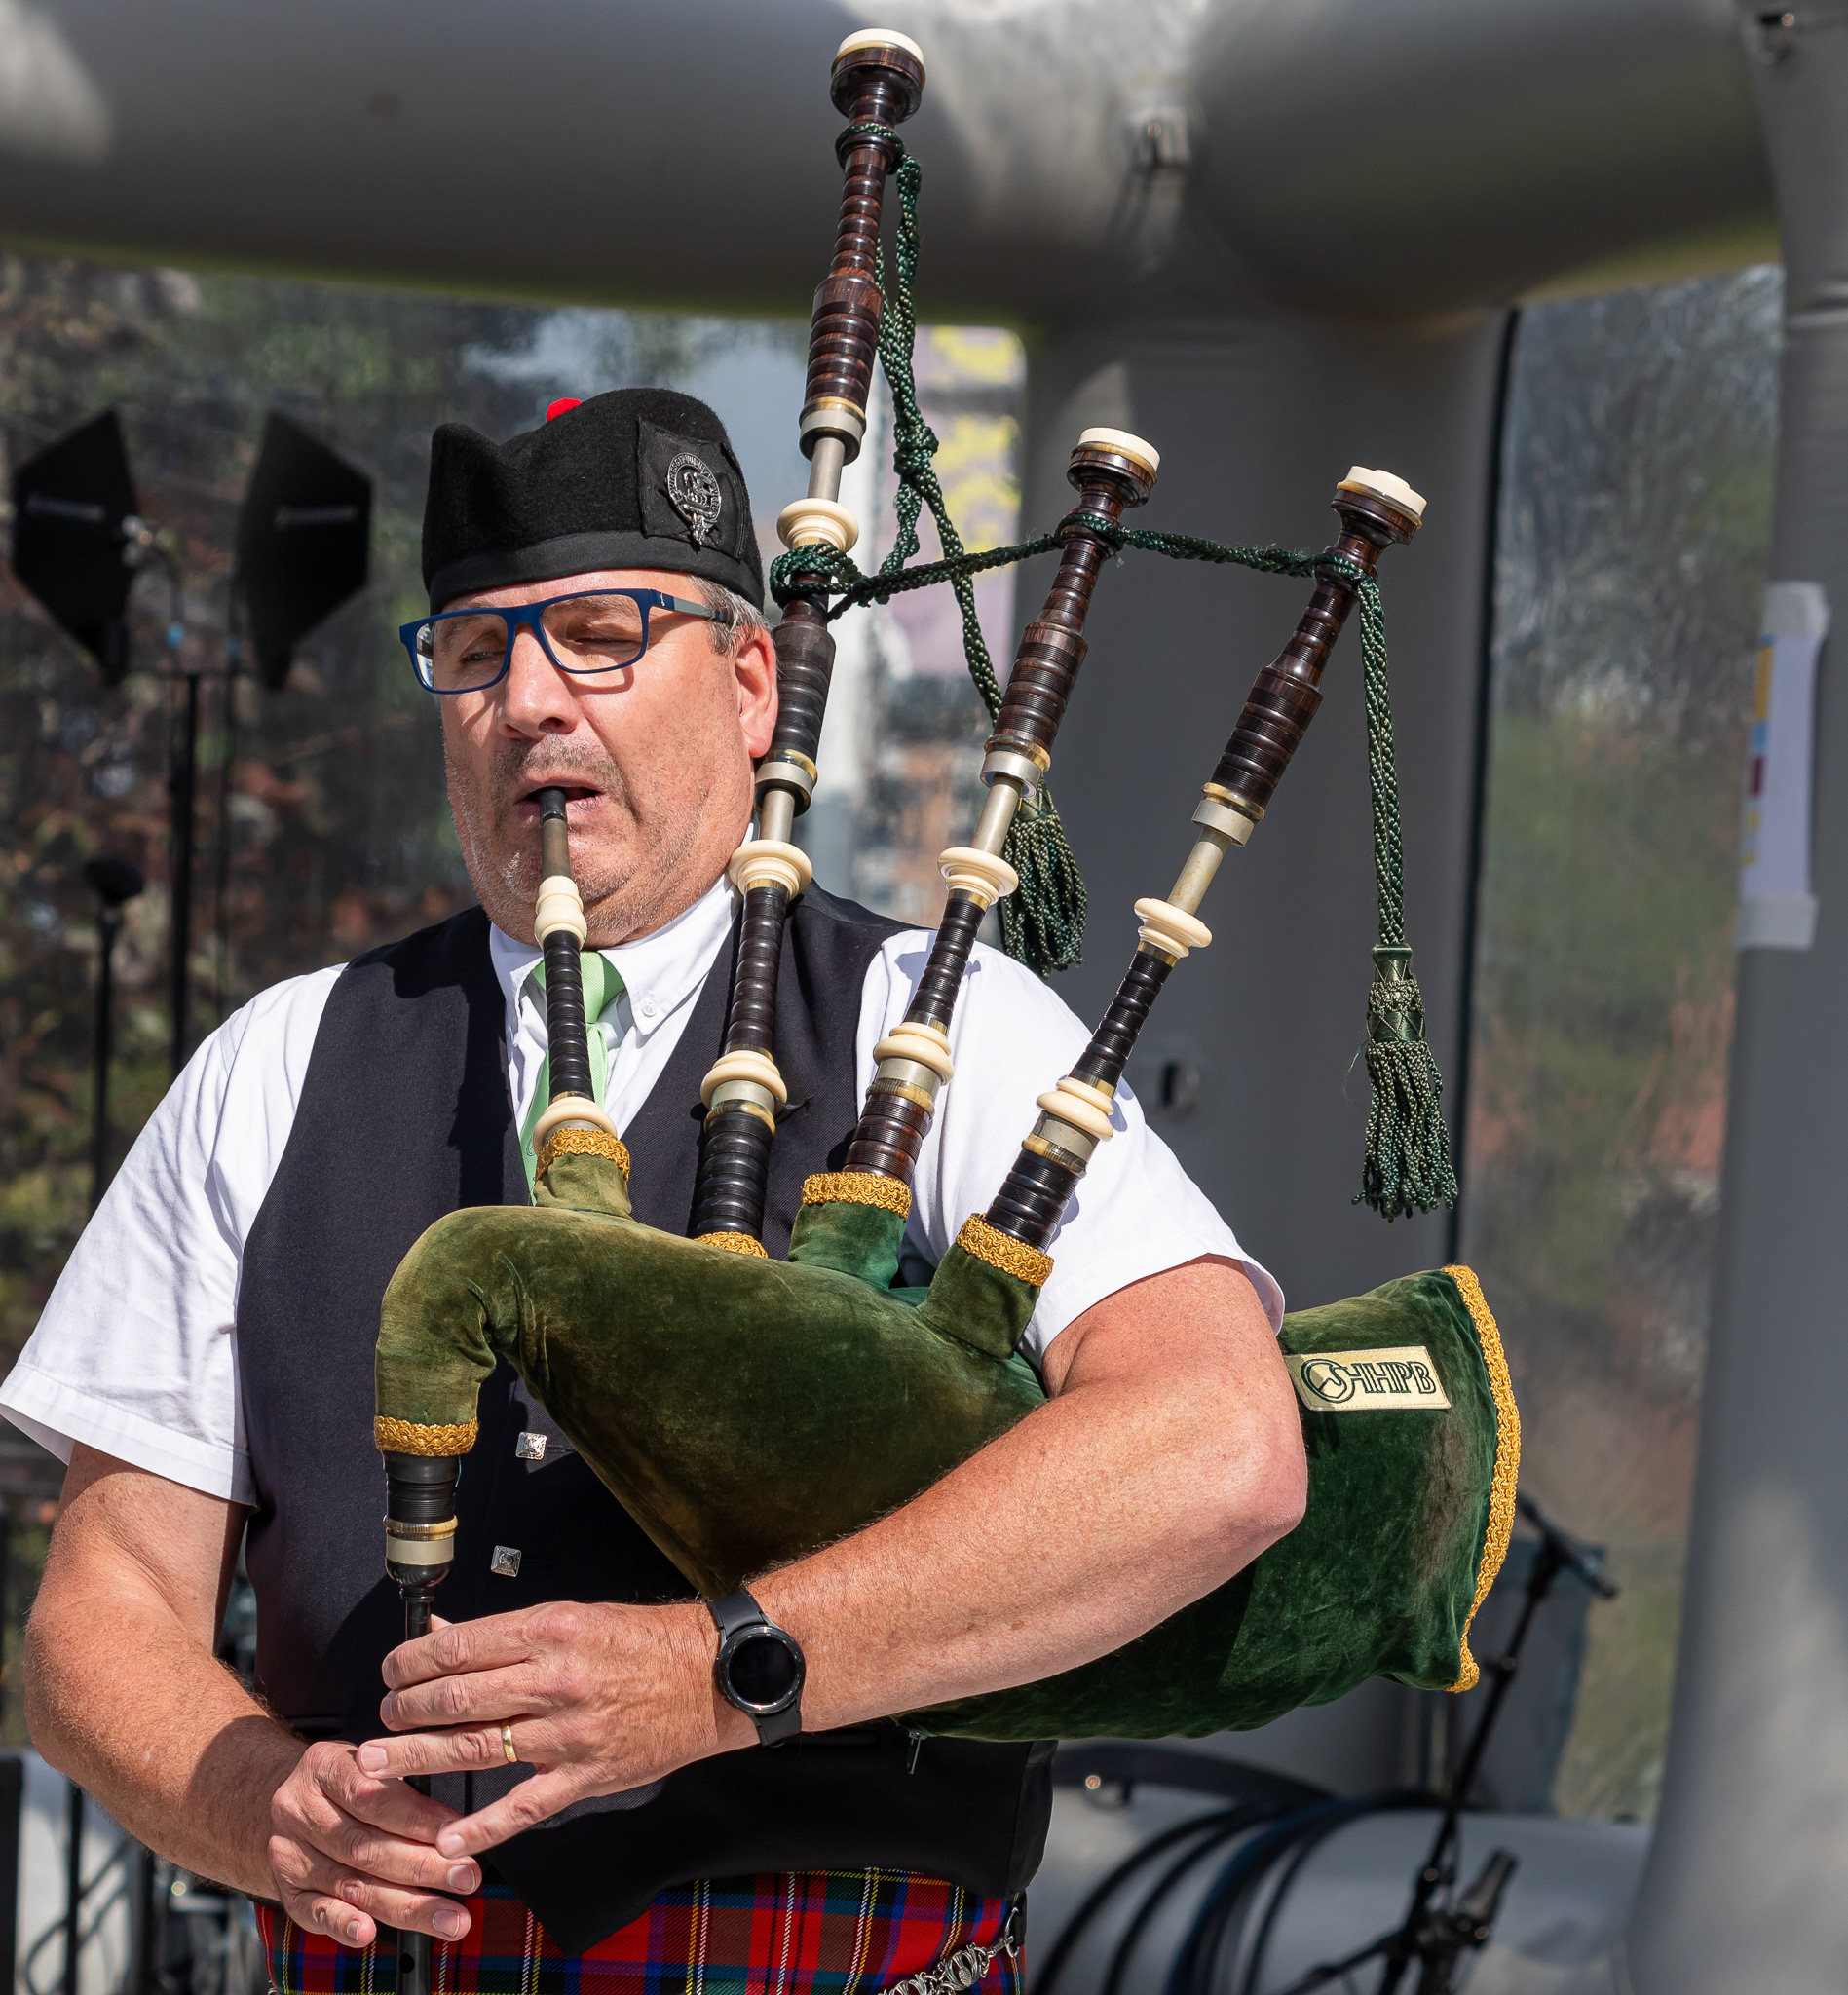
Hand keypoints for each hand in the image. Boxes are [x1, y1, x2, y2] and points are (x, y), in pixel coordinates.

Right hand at [267, 1738, 482, 1944]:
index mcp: (323, 1766)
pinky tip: (369, 1932)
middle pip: (366, 1846)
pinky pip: (315, 1912)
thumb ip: (402, 1788)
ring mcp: (289, 1854)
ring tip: (448, 1917)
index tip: (460, 1834)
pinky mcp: (287, 1890)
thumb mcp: (369, 1765)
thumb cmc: (345, 1781)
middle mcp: (299, 1810)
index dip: (419, 1818)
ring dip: (405, 1905)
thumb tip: (457, 1826)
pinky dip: (343, 1924)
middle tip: (467, 1878)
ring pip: (351, 1883)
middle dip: (423, 1867)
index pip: (373, 1796)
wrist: (292, 1801)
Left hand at [356, 1601, 752, 1857]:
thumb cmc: (643, 1641)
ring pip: (476, 1748)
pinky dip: (483, 1827)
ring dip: (418, 1758)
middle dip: (405, 1710)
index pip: (459, 1647)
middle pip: (457, 1698)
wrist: (710, 1677)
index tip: (391, 1670)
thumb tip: (439, 1635)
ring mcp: (569, 1733)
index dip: (411, 1661)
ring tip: (378, 1763)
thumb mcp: (573, 1616)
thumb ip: (505, 1632)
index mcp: (551, 1630)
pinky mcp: (585, 1775)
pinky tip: (449, 1839)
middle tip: (380, 1718)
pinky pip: (524, 1806)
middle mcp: (555, 1679)